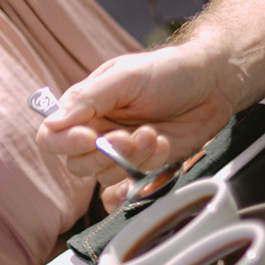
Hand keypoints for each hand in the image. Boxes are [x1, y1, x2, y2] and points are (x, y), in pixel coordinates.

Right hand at [36, 44, 236, 210]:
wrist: (212, 85)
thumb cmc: (167, 71)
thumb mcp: (126, 76)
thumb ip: (89, 98)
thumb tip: (53, 121)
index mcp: (85, 107)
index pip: (52, 136)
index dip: (66, 143)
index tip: (91, 138)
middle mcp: (97, 133)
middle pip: (77, 163)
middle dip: (109, 153)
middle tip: (136, 135)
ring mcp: (120, 154)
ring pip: (106, 176)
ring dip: (135, 159)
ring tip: (157, 135)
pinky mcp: (143, 169)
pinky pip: (125, 193)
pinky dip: (136, 186)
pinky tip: (158, 160)